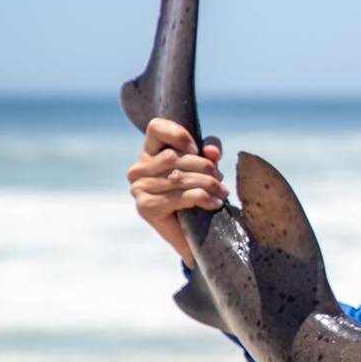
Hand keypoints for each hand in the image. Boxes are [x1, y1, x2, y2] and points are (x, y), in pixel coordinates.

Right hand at [126, 117, 227, 267]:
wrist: (191, 233)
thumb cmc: (197, 193)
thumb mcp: (206, 166)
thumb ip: (210, 151)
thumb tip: (211, 151)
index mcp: (150, 152)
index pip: (156, 128)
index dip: (178, 134)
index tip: (197, 149)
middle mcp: (138, 169)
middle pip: (174, 156)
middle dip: (204, 166)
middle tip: (220, 179)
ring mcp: (138, 188)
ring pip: (178, 177)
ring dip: (207, 184)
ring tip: (222, 192)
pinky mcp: (145, 207)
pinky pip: (180, 196)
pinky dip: (203, 198)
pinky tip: (215, 203)